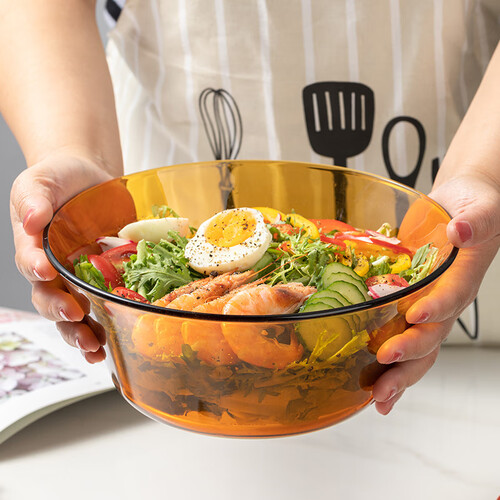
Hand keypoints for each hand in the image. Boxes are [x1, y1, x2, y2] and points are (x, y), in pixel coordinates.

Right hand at [10, 150, 113, 362]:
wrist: (90, 178)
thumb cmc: (58, 179)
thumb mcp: (40, 181)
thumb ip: (34, 198)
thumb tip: (31, 219)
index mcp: (34, 247)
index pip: (30, 263)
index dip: (36, 269)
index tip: (45, 272)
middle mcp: (56, 269)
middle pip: (51, 299)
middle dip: (61, 314)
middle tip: (74, 318)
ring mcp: (82, 277)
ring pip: (76, 312)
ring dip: (82, 332)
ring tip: (93, 347)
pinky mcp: (108, 277)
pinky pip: (107, 303)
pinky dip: (110, 322)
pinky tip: (117, 338)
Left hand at [371, 173, 499, 413]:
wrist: (460, 207)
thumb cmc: (473, 207)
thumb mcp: (479, 208)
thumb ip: (476, 220)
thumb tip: (462, 229)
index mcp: (462, 279)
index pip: (450, 299)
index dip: (434, 310)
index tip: (415, 317)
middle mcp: (444, 300)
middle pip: (430, 338)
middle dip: (407, 360)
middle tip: (384, 380)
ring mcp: (426, 306)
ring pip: (416, 348)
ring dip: (397, 375)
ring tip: (378, 399)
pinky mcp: (408, 304)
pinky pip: (399, 336)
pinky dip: (387, 363)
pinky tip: (369, 383)